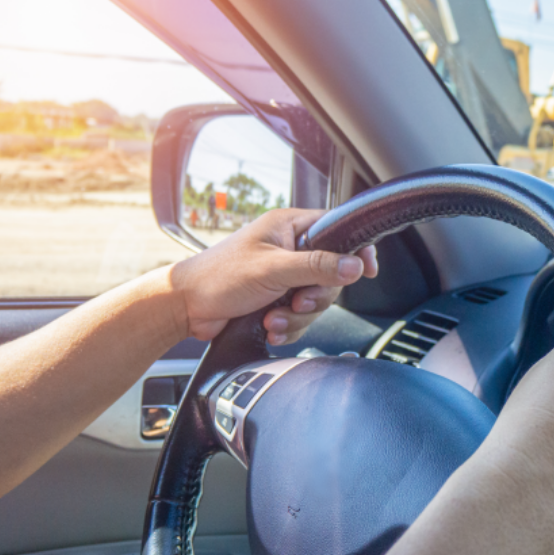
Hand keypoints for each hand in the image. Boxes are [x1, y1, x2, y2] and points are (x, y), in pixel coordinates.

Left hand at [169, 208, 377, 344]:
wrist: (186, 308)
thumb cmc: (218, 277)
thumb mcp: (272, 268)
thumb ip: (316, 266)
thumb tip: (353, 266)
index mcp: (289, 227)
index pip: (338, 230)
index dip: (355, 250)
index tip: (367, 269)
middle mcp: (290, 249)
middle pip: (332, 274)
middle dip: (315, 296)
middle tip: (297, 301)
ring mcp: (285, 276)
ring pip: (318, 300)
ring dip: (298, 316)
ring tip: (274, 318)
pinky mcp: (279, 300)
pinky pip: (302, 317)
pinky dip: (289, 326)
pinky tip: (271, 327)